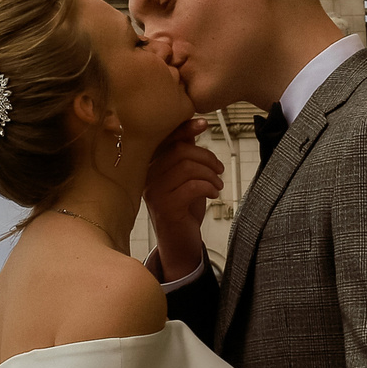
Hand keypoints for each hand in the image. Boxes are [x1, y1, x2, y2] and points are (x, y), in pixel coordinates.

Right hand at [143, 118, 222, 278]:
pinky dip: (208, 187)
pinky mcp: (166, 208)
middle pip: (179, 151)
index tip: (203, 123)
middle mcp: (147, 177)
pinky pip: (192, 186)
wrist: (179, 243)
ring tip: (218, 184)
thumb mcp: (186, 177)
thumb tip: (194, 125)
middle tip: (219, 169)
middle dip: (206, 156)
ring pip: (187, 167)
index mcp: (150, 166)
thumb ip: (186, 154)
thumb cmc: (183, 209)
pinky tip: (214, 194)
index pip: (165, 139)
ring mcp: (154, 193)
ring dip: (210, 174)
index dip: (184, 128)